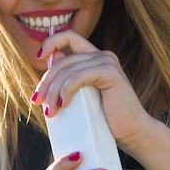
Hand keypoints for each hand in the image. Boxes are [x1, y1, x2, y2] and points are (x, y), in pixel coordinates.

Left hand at [32, 30, 151, 153]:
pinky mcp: (110, 73)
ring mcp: (107, 62)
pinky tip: (63, 105)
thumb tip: (49, 61)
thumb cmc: (107, 119)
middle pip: (62, 60)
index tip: (38, 58)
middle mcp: (102, 55)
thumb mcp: (81, 97)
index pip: (68, 37)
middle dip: (46, 82)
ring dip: (53, 91)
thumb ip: (69, 79)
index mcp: (96, 57)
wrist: (132, 132)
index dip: (50, 42)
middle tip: (38, 101)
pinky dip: (65, 91)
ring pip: (67, 70)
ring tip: (50, 112)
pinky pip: (77, 77)